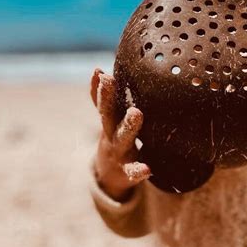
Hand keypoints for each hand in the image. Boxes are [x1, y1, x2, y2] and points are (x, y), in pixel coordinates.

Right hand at [90, 69, 149, 200]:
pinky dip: (138, 171)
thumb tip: (98, 70)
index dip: (100, 89)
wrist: (109, 176)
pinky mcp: (127, 172)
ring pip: (122, 138)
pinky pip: (133, 171)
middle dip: (107, 98)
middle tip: (110, 80)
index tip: (101, 73)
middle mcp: (112, 136)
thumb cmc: (114, 141)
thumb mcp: (108, 121)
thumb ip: (103, 101)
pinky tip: (147, 169)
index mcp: (110, 123)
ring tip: (136, 112)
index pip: (104, 103)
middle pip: (107, 115)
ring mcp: (119, 153)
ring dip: (128, 125)